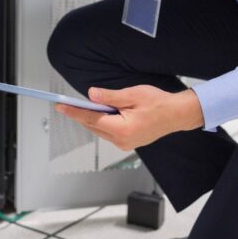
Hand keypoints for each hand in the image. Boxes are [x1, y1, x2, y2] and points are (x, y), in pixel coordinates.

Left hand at [55, 85, 204, 150]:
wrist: (176, 115)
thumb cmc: (158, 103)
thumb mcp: (132, 95)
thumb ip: (110, 97)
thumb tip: (91, 95)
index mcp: (121, 130)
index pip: (91, 120)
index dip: (74, 112)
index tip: (61, 107)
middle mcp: (122, 141)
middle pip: (94, 126)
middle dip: (80, 115)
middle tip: (65, 104)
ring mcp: (125, 144)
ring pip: (100, 130)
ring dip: (91, 118)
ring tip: (80, 106)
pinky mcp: (129, 142)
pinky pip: (109, 132)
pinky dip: (102, 122)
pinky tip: (99, 113)